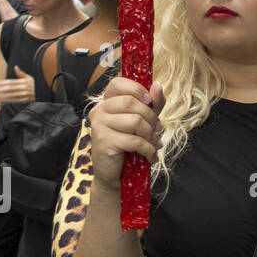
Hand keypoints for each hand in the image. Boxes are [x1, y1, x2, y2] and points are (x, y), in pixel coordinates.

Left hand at [0, 65, 33, 105]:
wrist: (45, 93)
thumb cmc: (36, 85)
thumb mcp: (30, 78)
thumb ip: (21, 73)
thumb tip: (15, 67)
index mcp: (24, 81)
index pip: (9, 82)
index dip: (0, 83)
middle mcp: (24, 87)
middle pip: (8, 88)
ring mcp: (25, 95)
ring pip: (10, 95)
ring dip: (0, 96)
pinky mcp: (26, 101)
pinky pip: (14, 101)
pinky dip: (7, 101)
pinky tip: (0, 101)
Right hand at [88, 77, 165, 193]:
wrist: (115, 174)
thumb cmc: (129, 143)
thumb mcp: (144, 119)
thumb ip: (153, 103)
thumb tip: (157, 85)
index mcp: (106, 102)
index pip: (118, 83)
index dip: (137, 89)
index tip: (149, 101)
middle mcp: (99, 111)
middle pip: (131, 103)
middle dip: (151, 117)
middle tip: (156, 129)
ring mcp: (99, 126)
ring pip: (135, 121)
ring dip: (150, 134)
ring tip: (152, 143)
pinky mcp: (103, 142)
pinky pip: (134, 140)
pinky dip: (148, 149)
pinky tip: (150, 155)